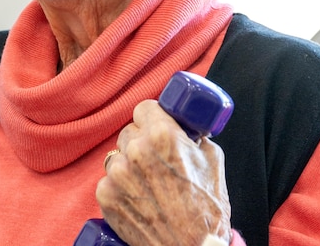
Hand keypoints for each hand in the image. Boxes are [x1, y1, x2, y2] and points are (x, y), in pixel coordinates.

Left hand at [96, 99, 231, 245]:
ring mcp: (117, 174)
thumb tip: (187, 126)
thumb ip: (195, 137)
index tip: (155, 126)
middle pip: (129, 131)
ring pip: (117, 156)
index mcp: (163, 135)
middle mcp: (136, 151)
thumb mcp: (214, 161)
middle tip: (157, 160)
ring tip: (149, 185)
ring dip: (129, 165)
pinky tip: (138, 199)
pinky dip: (120, 187)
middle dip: (141, 142)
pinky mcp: (105, 195)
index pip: (144, 108)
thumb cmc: (208, 211)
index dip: (152, 118)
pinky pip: (108, 180)